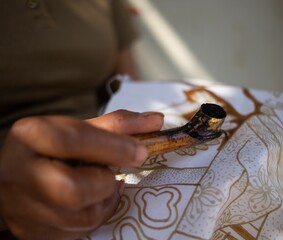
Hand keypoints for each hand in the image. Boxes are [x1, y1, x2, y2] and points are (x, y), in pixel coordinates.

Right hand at [0, 110, 163, 239]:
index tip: (141, 152)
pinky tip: (90, 201)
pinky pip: (80, 231)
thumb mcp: (78, 130)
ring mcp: (22, 208)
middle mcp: (18, 173)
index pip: (73, 140)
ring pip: (81, 216)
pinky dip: (96, 215)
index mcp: (31, 136)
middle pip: (72, 188)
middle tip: (110, 175)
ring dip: (103, 201)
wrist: (16, 179)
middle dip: (104, 183)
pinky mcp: (34, 233)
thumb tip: (156, 120)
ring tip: (98, 185)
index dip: (113, 146)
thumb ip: (116, 126)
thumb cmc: (53, 151)